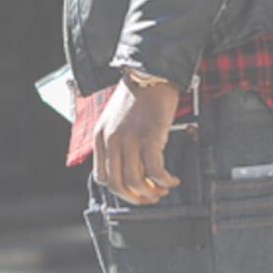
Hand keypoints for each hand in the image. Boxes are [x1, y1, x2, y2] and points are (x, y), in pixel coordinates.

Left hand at [94, 75, 182, 204]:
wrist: (151, 74)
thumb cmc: (138, 97)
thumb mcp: (115, 120)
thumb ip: (115, 142)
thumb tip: (127, 167)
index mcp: (101, 137)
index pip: (102, 178)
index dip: (120, 191)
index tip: (134, 191)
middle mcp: (112, 140)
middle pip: (117, 185)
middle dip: (135, 198)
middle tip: (150, 198)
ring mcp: (130, 139)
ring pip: (135, 181)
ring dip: (151, 192)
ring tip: (163, 190)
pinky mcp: (150, 137)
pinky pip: (155, 171)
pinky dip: (165, 181)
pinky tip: (172, 180)